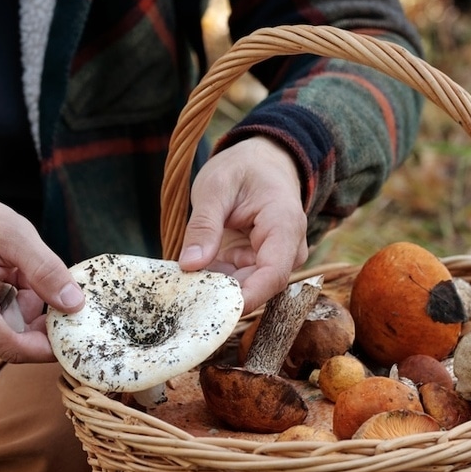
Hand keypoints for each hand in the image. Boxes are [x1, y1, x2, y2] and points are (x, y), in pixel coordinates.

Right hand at [0, 186, 84, 361]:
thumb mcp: (13, 233)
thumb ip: (45, 270)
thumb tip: (74, 304)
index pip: (17, 349)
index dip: (52, 344)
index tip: (78, 328)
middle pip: (15, 343)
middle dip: (36, 316)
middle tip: (34, 277)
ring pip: (8, 337)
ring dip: (22, 309)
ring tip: (12, 273)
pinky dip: (8, 308)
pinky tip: (2, 281)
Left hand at [178, 137, 308, 312]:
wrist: (262, 160)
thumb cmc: (243, 168)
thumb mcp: (215, 187)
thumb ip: (204, 225)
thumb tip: (189, 265)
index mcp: (284, 225)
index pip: (273, 274)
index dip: (247, 297)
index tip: (215, 310)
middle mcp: (287, 248)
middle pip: (259, 286)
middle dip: (222, 295)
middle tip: (182, 296)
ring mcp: (275, 258)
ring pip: (247, 287)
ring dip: (216, 289)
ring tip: (183, 284)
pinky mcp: (259, 264)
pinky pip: (238, 281)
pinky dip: (215, 281)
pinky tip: (192, 276)